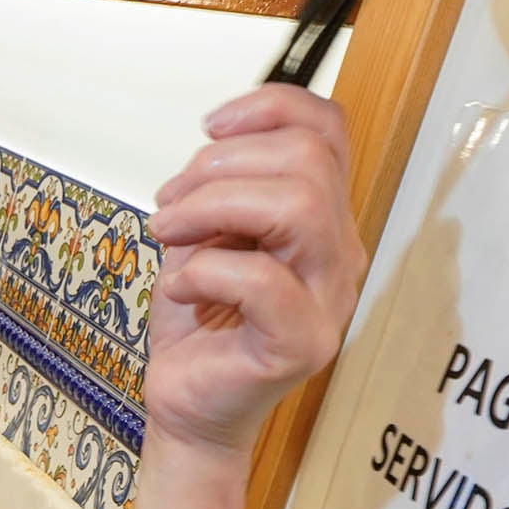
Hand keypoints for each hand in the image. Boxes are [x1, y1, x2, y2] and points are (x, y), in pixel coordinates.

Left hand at [141, 85, 365, 456]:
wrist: (186, 401)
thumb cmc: (198, 316)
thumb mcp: (204, 230)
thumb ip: (224, 184)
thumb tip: (218, 143)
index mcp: (322, 216)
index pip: (329, 128)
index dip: (269, 107)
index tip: (209, 128)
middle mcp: (339, 252)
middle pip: (309, 159)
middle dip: (222, 164)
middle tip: (172, 201)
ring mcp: (329, 300)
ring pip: (297, 205)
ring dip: (213, 205)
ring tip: (169, 231)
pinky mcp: (303, 344)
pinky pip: (262, 279)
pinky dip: (204, 270)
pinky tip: (182, 287)